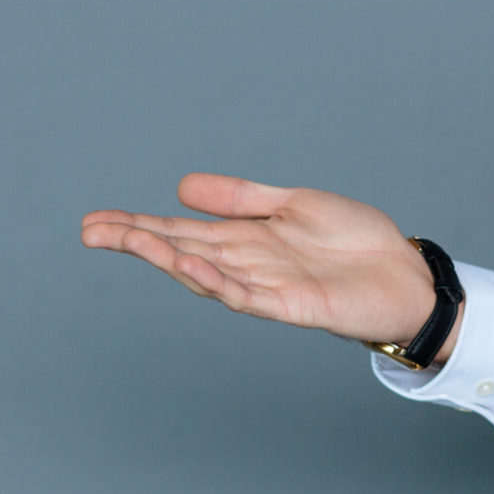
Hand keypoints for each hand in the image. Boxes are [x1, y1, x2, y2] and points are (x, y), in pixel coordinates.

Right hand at [81, 174, 453, 354]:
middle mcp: (247, 265)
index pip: (180, 231)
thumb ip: (241, 198)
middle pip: (181, 252)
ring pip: (205, 274)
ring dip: (167, 258)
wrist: (404, 274)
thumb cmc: (355, 242)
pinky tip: (190, 264)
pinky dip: (217, 281)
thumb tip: (181, 187)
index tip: (95, 221)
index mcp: (245, 239)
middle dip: (136, 241)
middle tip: (89, 231)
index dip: (138, 226)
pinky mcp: (291, 306)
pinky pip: (246, 296)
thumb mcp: (293, 203)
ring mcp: (265, 288)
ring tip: (130, 239)